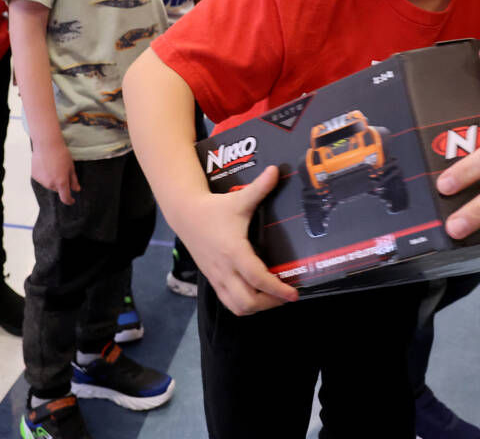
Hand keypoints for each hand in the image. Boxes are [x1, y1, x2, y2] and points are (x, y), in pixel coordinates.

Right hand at [31, 140, 79, 204]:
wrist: (46, 144)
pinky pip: (42, 179)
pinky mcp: (35, 176)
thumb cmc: (61, 154)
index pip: (65, 197)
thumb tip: (76, 190)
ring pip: (50, 184)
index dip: (69, 200)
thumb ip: (73, 180)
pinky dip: (45, 175)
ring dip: (53, 179)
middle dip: (61, 183)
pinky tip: (47, 165)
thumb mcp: (71, 167)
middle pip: (57, 189)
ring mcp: (41, 180)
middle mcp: (50, 183)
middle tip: (63, 170)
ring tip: (54, 166)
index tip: (72, 200)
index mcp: (61, 182)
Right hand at [177, 165, 298, 314]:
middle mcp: (224, 269)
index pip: (256, 278)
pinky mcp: (213, 280)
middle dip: (270, 303)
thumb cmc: (215, 208)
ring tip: (274, 298)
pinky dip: (245, 305)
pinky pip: (229, 302)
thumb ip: (260, 188)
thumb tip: (276, 171)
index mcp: (233, 251)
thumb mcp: (239, 199)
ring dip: (257, 307)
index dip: (276, 289)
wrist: (186, 215)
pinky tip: (257, 296)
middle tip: (286, 296)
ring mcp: (217, 277)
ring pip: (237, 306)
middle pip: (247, 301)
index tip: (293, 293)